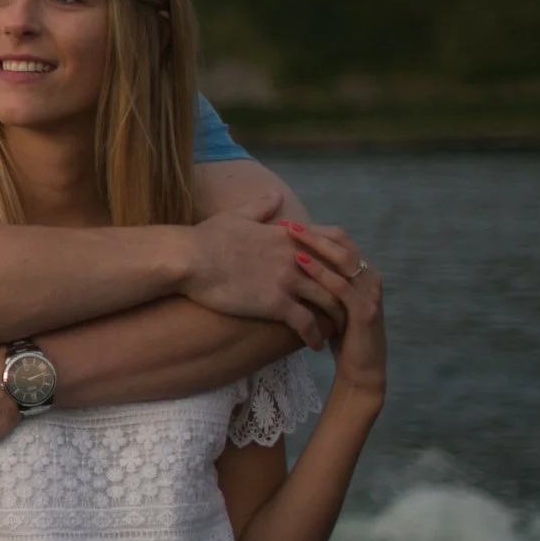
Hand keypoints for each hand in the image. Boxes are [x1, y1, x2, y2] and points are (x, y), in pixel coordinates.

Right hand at [184, 193, 341, 348]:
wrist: (188, 259)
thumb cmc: (206, 237)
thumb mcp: (236, 215)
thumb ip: (261, 207)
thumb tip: (276, 195)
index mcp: (289, 237)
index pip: (332, 245)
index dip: (343, 260)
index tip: (344, 275)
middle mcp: (296, 257)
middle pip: (337, 276)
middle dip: (348, 293)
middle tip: (351, 308)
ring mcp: (288, 281)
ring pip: (330, 301)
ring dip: (337, 318)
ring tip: (340, 332)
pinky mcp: (277, 303)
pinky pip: (307, 323)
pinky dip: (315, 336)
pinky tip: (316, 346)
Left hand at [283, 223, 386, 395]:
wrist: (361, 369)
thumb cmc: (341, 334)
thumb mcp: (329, 303)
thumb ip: (320, 281)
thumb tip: (291, 260)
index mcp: (361, 273)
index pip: (339, 240)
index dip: (314, 229)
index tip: (284, 221)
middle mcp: (369, 278)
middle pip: (342, 243)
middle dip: (313, 232)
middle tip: (285, 222)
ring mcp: (370, 293)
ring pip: (343, 260)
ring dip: (316, 245)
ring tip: (290, 234)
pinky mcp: (366, 312)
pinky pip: (342, 287)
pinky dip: (322, 273)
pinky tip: (300, 263)